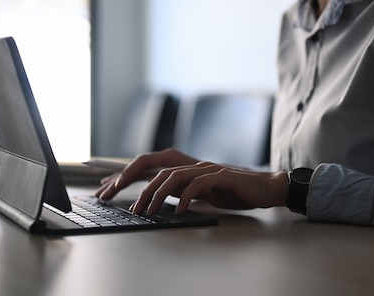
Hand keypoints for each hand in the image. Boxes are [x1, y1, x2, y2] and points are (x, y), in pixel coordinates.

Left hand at [95, 148, 288, 214]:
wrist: (263, 188)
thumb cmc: (233, 191)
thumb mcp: (201, 193)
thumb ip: (182, 191)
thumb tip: (160, 197)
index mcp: (187, 167)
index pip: (152, 167)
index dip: (130, 174)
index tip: (110, 188)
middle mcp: (194, 163)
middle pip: (157, 169)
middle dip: (138, 186)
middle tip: (128, 205)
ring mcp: (207, 167)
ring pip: (174, 175)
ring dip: (157, 193)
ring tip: (148, 210)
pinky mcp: (221, 174)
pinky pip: (198, 184)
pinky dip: (186, 197)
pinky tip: (179, 210)